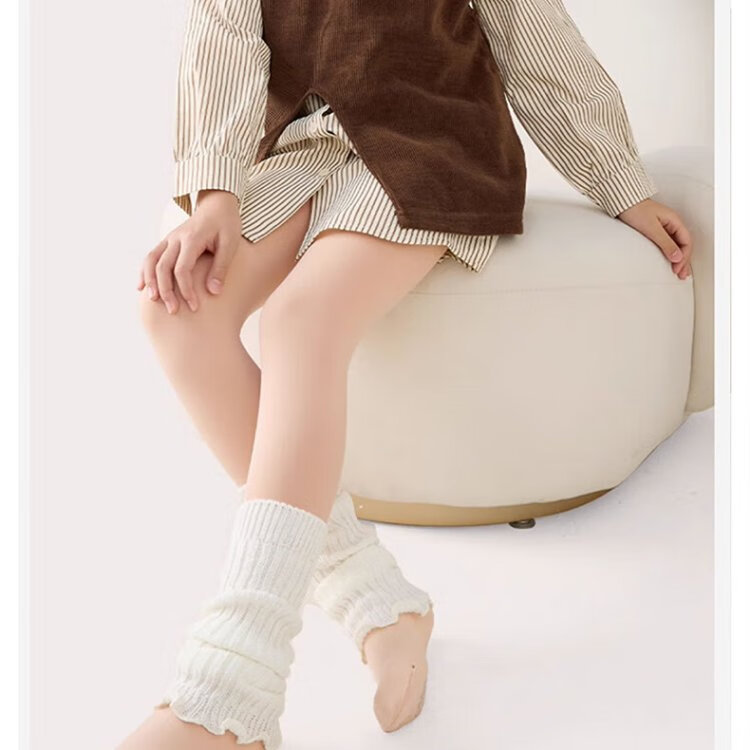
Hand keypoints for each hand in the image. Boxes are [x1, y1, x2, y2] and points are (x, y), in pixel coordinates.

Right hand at [137, 190, 241, 313]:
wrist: (217, 206)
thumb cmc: (227, 225)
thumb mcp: (230, 244)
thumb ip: (221, 267)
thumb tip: (214, 292)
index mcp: (191, 239)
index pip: (182, 269)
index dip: (186, 290)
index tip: (194, 306)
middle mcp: (176, 238)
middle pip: (163, 267)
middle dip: (166, 291)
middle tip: (173, 310)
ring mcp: (169, 239)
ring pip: (151, 260)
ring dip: (150, 281)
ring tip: (154, 301)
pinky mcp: (168, 242)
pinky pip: (151, 256)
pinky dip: (145, 272)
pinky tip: (142, 287)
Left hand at [616, 198, 692, 279]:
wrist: (622, 202)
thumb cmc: (636, 210)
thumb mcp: (652, 228)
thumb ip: (665, 243)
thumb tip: (677, 257)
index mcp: (675, 221)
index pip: (686, 242)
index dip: (684, 257)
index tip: (677, 268)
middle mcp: (671, 224)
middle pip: (682, 244)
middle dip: (683, 260)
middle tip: (681, 275)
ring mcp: (664, 226)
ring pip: (675, 245)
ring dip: (677, 258)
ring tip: (677, 271)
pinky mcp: (655, 229)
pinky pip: (666, 243)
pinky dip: (669, 253)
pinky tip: (668, 261)